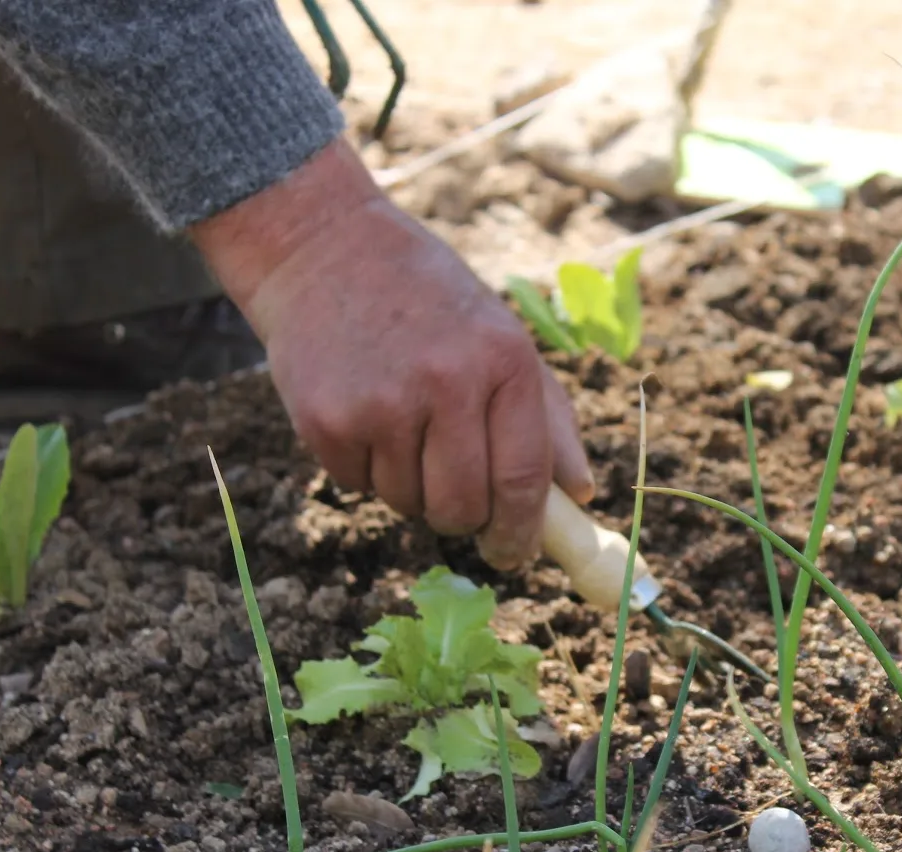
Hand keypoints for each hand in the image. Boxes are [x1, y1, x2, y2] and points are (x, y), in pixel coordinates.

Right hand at [189, 140, 593, 569]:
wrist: (320, 249)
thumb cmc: (428, 300)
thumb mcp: (500, 336)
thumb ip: (547, 419)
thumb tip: (580, 496)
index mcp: (505, 361)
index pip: (523, 476)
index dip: (522, 530)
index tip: (515, 552)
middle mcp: (447, 383)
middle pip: (463, 507)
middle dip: (463, 517)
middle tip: (455, 496)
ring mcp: (382, 404)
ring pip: (409, 503)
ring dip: (410, 488)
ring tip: (403, 427)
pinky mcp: (326, 421)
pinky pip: (359, 486)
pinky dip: (365, 468)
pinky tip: (364, 413)